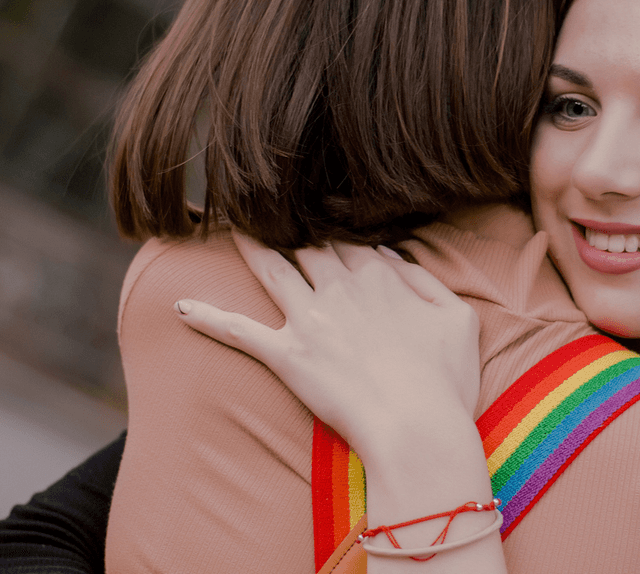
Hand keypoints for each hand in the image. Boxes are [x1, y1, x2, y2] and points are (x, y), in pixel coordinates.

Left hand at [174, 233, 480, 458]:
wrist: (416, 430)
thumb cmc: (445, 382)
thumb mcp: (458, 319)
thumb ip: (426, 281)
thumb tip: (394, 255)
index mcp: (381, 277)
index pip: (351, 240)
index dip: (337, 228)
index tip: (322, 217)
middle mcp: (340, 288)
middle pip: (310, 246)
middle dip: (292, 226)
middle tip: (270, 208)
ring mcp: (309, 319)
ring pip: (271, 269)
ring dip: (249, 245)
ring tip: (230, 227)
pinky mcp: (286, 355)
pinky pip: (238, 331)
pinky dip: (207, 317)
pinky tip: (180, 306)